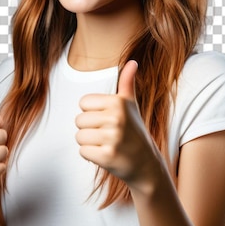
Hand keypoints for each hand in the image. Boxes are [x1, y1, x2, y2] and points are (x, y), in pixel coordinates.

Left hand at [76, 60, 160, 186]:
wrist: (146, 164)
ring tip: (107, 144)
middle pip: (79, 120)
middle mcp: (116, 118)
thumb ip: (127, 83)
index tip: (108, 120)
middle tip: (109, 135)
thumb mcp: (131, 105)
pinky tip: (107, 155)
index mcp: (118, 102)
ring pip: (79, 136)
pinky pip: (83, 152)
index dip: (92, 112)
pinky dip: (91, 156)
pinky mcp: (107, 156)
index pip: (83, 102)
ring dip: (90, 143)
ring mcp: (112, 138)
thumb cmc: (134, 131)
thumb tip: (133, 62)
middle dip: (90, 129)